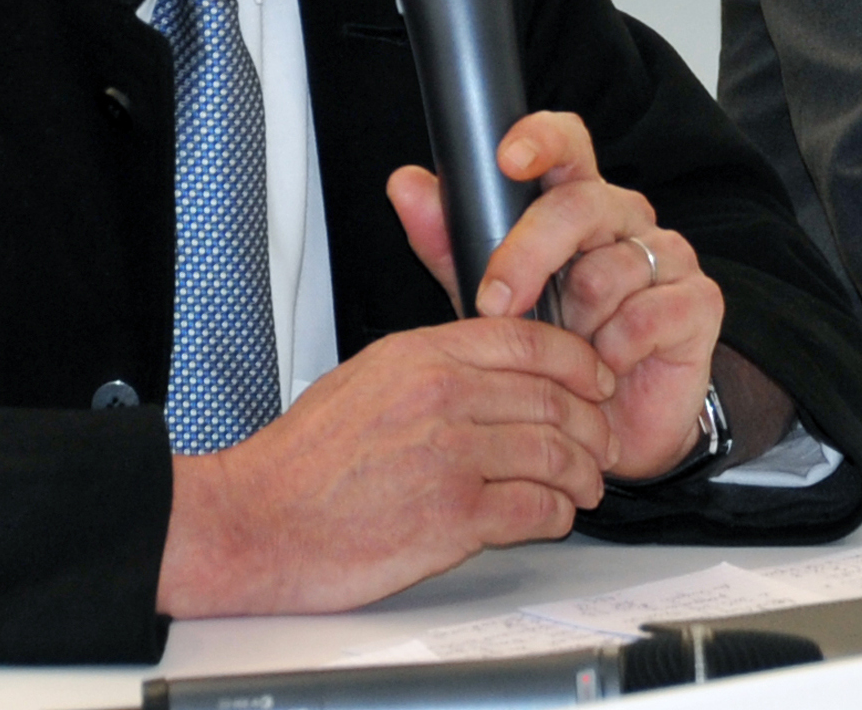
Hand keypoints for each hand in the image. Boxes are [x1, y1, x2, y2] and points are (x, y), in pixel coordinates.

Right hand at [155, 314, 616, 616]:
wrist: (259, 521)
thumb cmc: (302, 460)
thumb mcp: (365, 377)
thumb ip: (430, 365)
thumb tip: (486, 365)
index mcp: (421, 355)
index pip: (528, 340)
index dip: (578, 361)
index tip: (596, 379)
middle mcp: (442, 397)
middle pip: (553, 398)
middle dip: (592, 423)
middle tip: (603, 442)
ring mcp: (451, 456)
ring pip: (555, 453)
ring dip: (583, 474)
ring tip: (586, 486)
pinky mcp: (453, 516)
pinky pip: (534, 509)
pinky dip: (556, 515)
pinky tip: (554, 517)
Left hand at [389, 111, 726, 477]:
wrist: (606, 432)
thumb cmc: (551, 354)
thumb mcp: (488, 298)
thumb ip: (450, 243)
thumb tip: (406, 184)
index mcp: (577, 202)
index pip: (567, 145)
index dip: (542, 140)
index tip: (508, 158)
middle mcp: (626, 218)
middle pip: (578, 205)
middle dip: (527, 255)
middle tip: (496, 303)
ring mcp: (668, 255)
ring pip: (606, 269)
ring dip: (575, 325)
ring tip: (572, 351)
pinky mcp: (699, 301)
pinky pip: (644, 315)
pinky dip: (614, 351)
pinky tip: (607, 368)